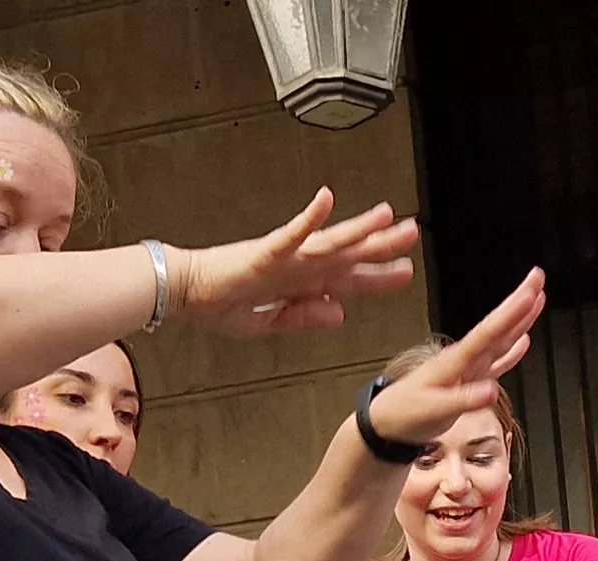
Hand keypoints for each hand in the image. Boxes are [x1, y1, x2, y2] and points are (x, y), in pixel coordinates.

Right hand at [170, 192, 422, 336]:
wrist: (184, 293)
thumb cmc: (219, 305)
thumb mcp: (269, 324)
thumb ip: (304, 317)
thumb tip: (340, 313)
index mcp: (300, 285)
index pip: (347, 281)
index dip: (378, 278)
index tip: (406, 272)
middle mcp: (299, 267)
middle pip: (348, 255)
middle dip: (382, 246)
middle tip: (413, 232)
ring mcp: (284, 257)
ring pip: (330, 241)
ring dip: (359, 229)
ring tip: (388, 216)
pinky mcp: (264, 252)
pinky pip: (290, 234)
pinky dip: (309, 218)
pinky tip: (326, 199)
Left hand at [359, 271, 548, 447]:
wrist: (386, 424)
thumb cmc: (404, 415)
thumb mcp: (434, 410)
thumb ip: (464, 400)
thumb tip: (493, 390)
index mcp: (455, 361)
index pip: (488, 331)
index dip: (511, 313)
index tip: (530, 292)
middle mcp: (463, 359)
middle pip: (497, 326)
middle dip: (519, 302)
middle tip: (537, 277)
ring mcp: (466, 369)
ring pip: (499, 339)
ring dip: (519, 319)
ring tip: (537, 299)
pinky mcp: (467, 381)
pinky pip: (495, 363)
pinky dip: (511, 352)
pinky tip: (523, 342)